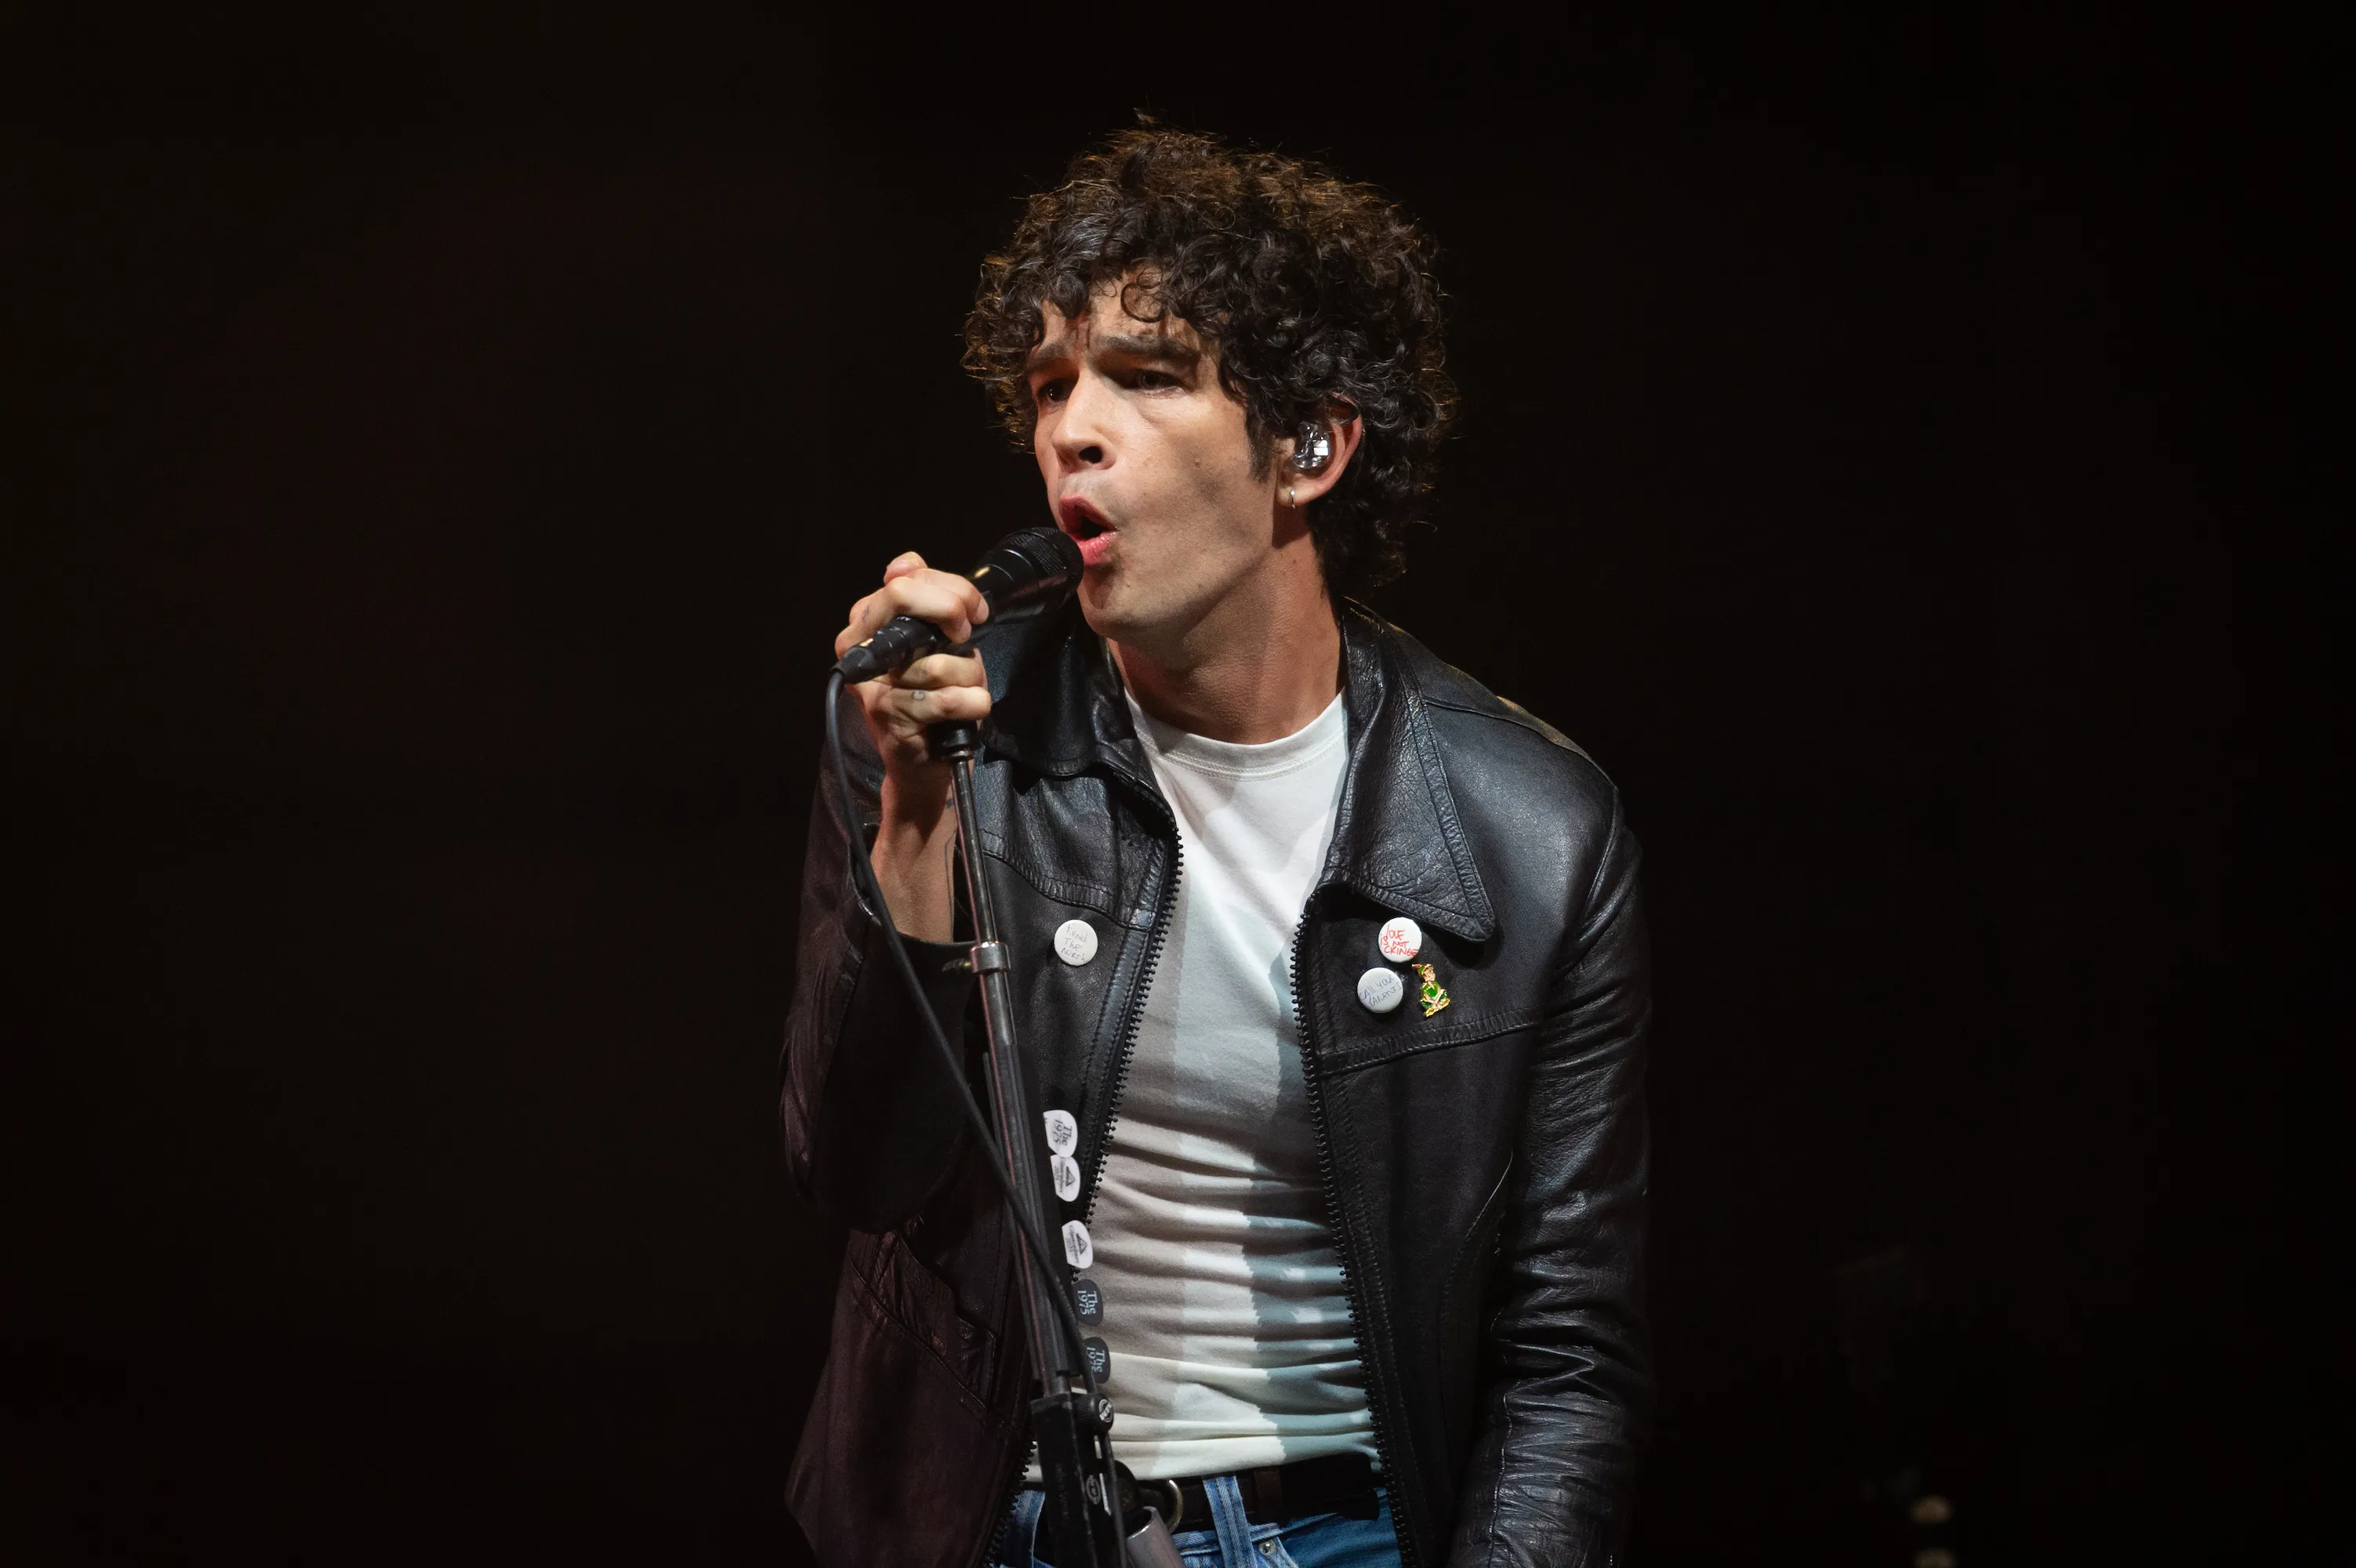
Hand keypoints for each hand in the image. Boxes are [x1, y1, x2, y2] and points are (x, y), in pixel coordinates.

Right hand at [833, 552, 991, 938]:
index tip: (974, 613)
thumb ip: (926, 601)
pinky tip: (967, 715)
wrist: (922, 768)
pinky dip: (973, 706)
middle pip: (906, 600)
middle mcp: (857, 650)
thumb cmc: (932, 700)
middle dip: (953, 612)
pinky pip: (950, 698)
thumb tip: (907, 561)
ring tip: (962, 695)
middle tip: (969, 637)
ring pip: (942, 659)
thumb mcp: (933, 645)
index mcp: (865, 623)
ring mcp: (871, 686)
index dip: (950, 589)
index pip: (904, 579)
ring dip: (971, 679)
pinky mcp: (890, 720)